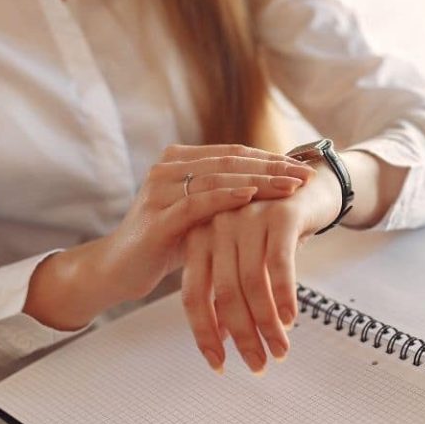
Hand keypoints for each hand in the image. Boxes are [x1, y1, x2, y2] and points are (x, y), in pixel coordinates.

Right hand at [24, 145, 312, 330]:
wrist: (118, 270)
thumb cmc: (166, 243)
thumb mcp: (201, 216)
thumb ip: (227, 198)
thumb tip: (276, 191)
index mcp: (179, 161)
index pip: (234, 154)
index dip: (270, 159)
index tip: (303, 168)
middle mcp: (168, 168)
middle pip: (230, 161)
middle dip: (272, 167)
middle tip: (306, 175)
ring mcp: (159, 190)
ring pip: (218, 178)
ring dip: (258, 180)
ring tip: (290, 186)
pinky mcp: (157, 217)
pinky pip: (197, 203)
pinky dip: (226, 197)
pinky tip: (252, 196)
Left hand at [180, 160, 340, 372]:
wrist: (311, 187)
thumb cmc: (273, 230)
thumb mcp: (245, 258)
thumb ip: (228, 291)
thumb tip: (220, 337)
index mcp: (200, 237)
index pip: (193, 294)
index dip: (204, 333)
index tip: (219, 364)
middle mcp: (218, 225)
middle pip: (222, 293)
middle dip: (241, 336)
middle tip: (257, 365)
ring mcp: (247, 217)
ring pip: (251, 283)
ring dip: (266, 323)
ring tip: (279, 350)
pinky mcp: (279, 215)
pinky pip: (279, 264)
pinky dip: (284, 296)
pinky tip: (291, 320)